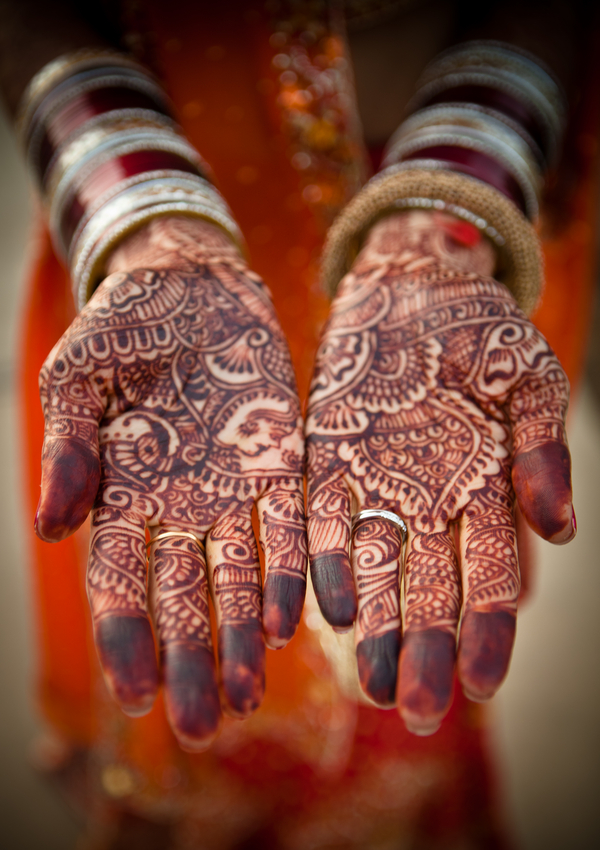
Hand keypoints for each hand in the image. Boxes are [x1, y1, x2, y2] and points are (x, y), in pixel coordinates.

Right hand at [36, 217, 306, 749]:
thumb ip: (68, 450)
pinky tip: (296, 620)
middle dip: (191, 659)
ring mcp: (232, 487)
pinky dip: (290, 572)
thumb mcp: (76, 379)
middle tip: (201, 726)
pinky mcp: (281, 459)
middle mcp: (180, 504)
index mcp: (122, 492)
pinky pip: (288, 526)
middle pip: (184, 597)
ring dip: (245, 635)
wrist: (189, 283)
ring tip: (250, 696)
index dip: (126, 637)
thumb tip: (49, 528)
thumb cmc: (121, 328)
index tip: (136, 693)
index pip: (121, 580)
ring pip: (239, 576)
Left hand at [306, 210, 573, 733]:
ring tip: (369, 685)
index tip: (481, 685)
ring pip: (378, 568)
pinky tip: (325, 606)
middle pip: (429, 589)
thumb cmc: (483, 330)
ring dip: (374, 626)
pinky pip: (328, 519)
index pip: (491, 577)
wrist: (416, 284)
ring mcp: (378, 481)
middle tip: (415, 710)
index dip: (488, 633)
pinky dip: (329, 561)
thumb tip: (561, 528)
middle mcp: (430, 499)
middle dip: (424, 650)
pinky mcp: (330, 459)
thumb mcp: (531, 378)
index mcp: (486, 488)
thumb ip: (545, 450)